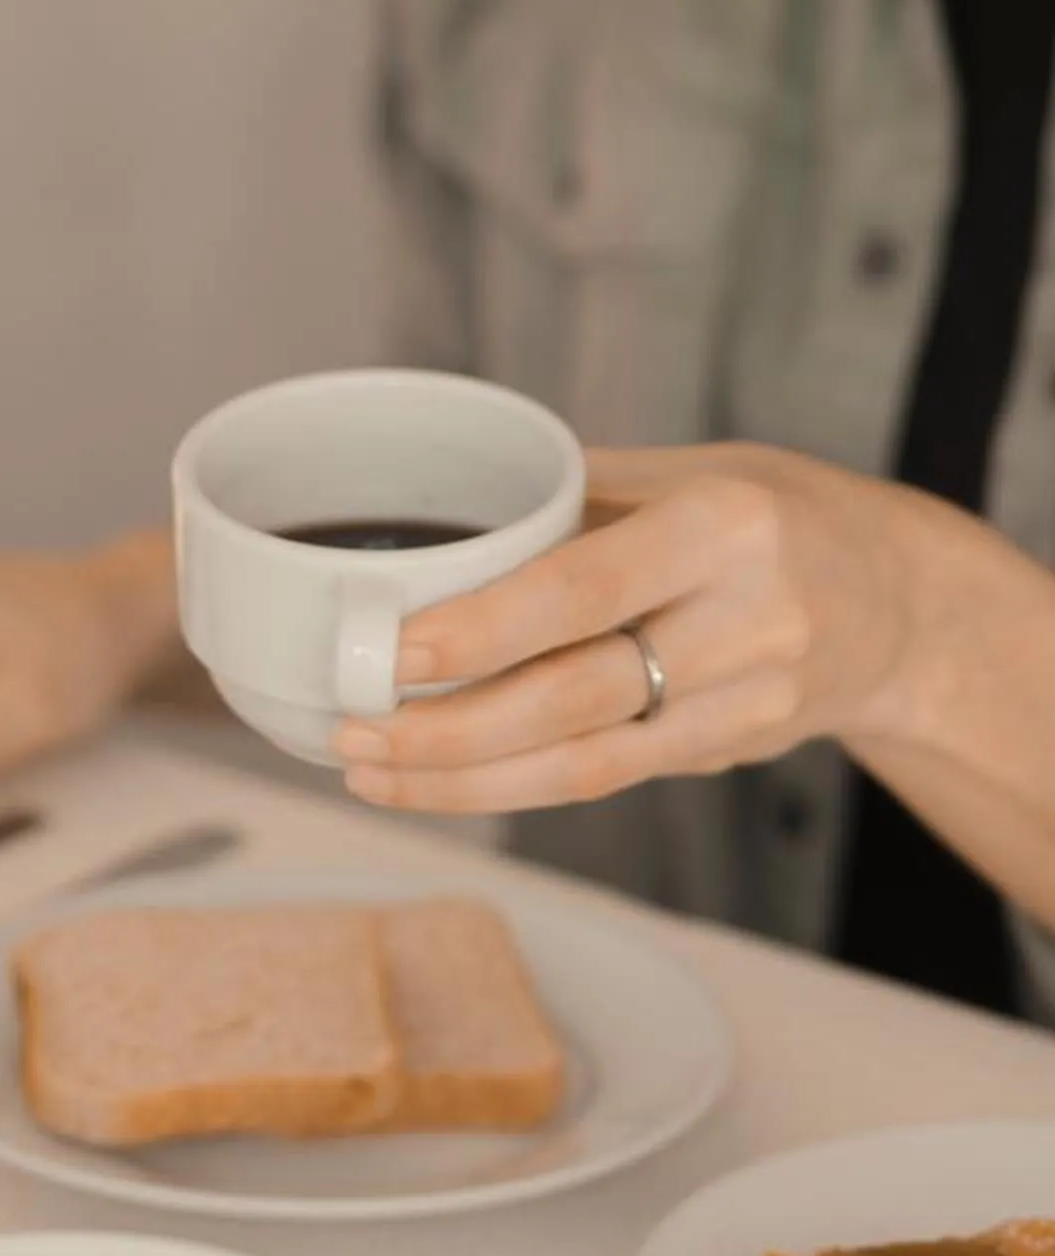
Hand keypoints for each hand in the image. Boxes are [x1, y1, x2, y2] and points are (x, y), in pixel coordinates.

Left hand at [337, 445, 932, 814]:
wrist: (901, 606)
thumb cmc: (774, 516)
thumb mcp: (695, 469)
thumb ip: (575, 495)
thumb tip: (432, 516)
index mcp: (727, 525)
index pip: (586, 588)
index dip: (485, 629)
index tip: (395, 652)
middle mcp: (746, 619)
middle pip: (577, 696)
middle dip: (452, 730)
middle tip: (354, 732)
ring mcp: (746, 701)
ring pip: (584, 761)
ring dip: (463, 779)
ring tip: (369, 771)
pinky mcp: (728, 753)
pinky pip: (603, 779)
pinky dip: (509, 786)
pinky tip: (435, 783)